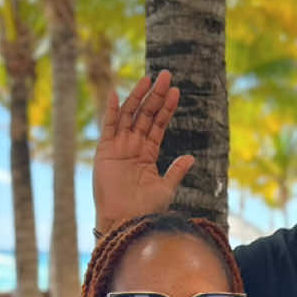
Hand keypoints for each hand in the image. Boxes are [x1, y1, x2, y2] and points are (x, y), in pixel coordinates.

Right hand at [93, 70, 194, 228]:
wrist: (126, 221)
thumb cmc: (146, 209)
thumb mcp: (166, 188)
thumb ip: (176, 171)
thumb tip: (191, 157)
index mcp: (148, 154)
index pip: (158, 124)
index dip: (167, 108)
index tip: (177, 91)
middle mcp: (133, 147)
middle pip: (146, 114)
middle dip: (156, 95)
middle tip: (167, 75)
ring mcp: (119, 147)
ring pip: (129, 115)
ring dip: (139, 96)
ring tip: (149, 79)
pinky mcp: (105, 151)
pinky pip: (108, 127)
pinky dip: (111, 111)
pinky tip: (116, 94)